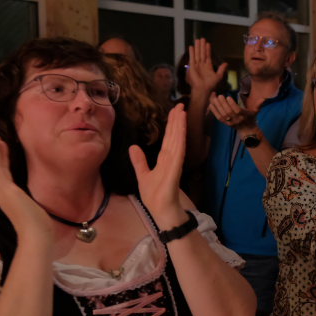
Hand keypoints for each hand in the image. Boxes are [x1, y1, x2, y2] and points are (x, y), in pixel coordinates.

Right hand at [0, 135, 51, 236]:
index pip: (6, 173)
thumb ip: (33, 206)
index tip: (3, 147)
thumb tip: (40, 209)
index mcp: (12, 195)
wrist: (36, 234)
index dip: (3, 159)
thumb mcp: (36, 211)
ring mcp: (3, 191)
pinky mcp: (4, 191)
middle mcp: (5, 192)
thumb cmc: (38, 226)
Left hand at [131, 105, 186, 228]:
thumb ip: (139, 161)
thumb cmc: (155, 196)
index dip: (172, 125)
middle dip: (177, 120)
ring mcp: (175, 163)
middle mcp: (172, 159)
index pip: (169, 138)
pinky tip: (180, 129)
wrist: (162, 211)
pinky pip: (178, 151)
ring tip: (181, 111)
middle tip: (180, 104)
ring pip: (177, 140)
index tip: (174, 111)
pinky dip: (179, 139)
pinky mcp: (175, 169)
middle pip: (175, 136)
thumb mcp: (143, 175)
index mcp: (165, 159)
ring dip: (179, 126)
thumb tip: (133, 147)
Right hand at [186, 38, 227, 92]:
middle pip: (202, 53)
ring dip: (197, 47)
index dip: (208, 50)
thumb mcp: (218, 76)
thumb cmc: (211, 85)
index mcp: (208, 66)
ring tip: (197, 40)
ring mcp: (196, 65)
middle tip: (202, 38)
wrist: (203, 89)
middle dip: (202, 46)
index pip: (208, 56)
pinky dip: (191, 52)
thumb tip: (226, 63)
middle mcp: (202, 65)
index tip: (208, 43)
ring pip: (197, 54)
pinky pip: (192, 58)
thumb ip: (221, 69)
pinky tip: (191, 47)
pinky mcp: (192, 67)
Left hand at [208, 93, 257, 131]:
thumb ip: (258, 105)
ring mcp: (230, 122)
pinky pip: (218, 117)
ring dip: (217, 106)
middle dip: (223, 104)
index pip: (237, 111)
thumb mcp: (256, 111)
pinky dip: (214, 111)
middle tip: (219, 95)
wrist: (247, 130)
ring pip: (222, 114)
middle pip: (228, 112)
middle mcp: (236, 120)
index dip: (232, 104)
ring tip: (214, 97)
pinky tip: (211, 104)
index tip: (228, 96)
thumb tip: (263, 98)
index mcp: (244, 116)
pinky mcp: (225, 124)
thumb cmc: (251, 118)